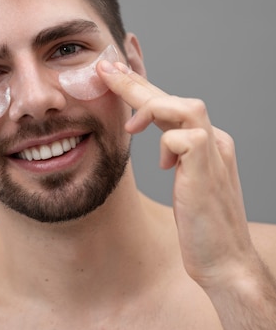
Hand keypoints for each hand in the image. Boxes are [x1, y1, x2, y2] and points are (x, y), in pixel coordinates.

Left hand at [97, 60, 254, 287]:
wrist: (224, 261)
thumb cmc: (202, 227)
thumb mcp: (185, 184)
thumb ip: (176, 159)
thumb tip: (159, 146)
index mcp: (206, 142)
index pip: (171, 104)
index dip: (143, 86)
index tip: (116, 72)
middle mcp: (214, 141)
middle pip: (174, 98)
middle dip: (136, 82)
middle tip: (105, 68)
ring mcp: (215, 153)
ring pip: (184, 107)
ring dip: (150, 106)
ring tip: (128, 123)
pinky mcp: (208, 169)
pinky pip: (185, 138)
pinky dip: (166, 144)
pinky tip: (162, 165)